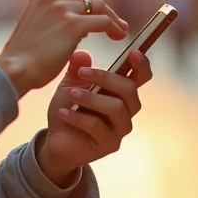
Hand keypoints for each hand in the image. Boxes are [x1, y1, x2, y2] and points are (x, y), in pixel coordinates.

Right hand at [0, 0, 128, 96]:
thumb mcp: (36, 25)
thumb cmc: (24, 56)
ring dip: (113, 18)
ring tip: (120, 31)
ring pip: (100, 6)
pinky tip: (116, 37)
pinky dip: (114, 29)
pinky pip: (104, 22)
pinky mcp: (73, 26)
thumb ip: (55, 16)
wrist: (14, 70)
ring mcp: (62, 9)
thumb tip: (80, 20)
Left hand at [36, 49, 153, 183]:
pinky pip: (98, 126)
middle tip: (82, 73)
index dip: (142, 65)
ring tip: (71, 95)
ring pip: (116, 108)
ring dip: (92, 98)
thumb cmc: (68, 109)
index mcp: (120, 93)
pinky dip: (78, 117)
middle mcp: (126, 110)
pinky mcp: (109, 144)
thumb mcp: (69, 85)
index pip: (141, 78)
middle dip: (106, 78)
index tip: (133, 52)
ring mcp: (120, 129)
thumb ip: (77, 70)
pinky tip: (64, 113)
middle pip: (129, 90)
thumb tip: (81, 54)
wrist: (55, 139)